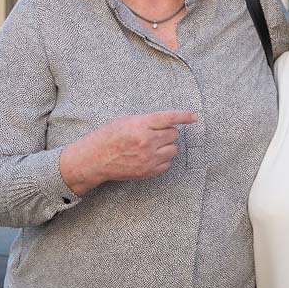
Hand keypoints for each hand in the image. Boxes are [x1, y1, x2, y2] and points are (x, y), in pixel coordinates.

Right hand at [60, 111, 198, 195]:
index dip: (184, 116)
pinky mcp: (148, 171)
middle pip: (173, 134)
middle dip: (167, 132)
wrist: (94, 159)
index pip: (169, 118)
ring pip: (173, 149)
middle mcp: (147, 141)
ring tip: (151, 146)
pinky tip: (150, 157)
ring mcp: (148, 158)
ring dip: (166, 146)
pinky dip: (162, 159)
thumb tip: (167, 123)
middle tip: (153, 134)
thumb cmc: (107, 137)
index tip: (194, 116)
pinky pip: (167, 164)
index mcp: (140, 125)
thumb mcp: (126, 121)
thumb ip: (147, 121)